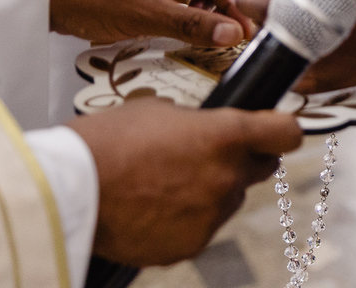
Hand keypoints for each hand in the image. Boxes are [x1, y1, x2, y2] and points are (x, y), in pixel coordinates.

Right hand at [69, 100, 302, 265]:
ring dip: (212, 191)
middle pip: (260, 167)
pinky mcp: (191, 244)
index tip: (277, 131)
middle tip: (209, 156)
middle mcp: (227, 177)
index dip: (282, 130)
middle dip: (242, 160)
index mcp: (226, 136)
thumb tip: (210, 129)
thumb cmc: (107, 142)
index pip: (286, 133)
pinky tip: (156, 210)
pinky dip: (188, 220)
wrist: (69, 191)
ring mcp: (211, 215)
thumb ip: (199, 122)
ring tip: (167, 185)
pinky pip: (203, 227)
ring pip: (229, 200)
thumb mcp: (160, 111)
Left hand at [233, 0, 355, 92]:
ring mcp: (314, 72)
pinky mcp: (321, 87)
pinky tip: (311, 39)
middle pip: (262, 34)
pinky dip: (292, 54)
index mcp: (310, 15)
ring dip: (276, 37)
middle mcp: (309, 48)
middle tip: (274, 4)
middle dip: (262, 19)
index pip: (258, 9)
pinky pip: (292, 69)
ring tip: (298, 21)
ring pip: (275, 54)